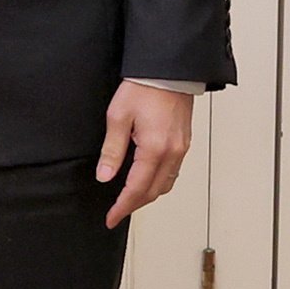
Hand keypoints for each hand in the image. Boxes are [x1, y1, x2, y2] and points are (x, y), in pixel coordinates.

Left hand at [97, 82, 192, 227]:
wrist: (169, 70)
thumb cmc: (145, 87)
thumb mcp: (118, 117)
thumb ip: (112, 150)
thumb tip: (105, 175)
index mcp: (154, 149)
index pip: (136, 189)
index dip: (122, 207)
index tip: (111, 218)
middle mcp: (172, 153)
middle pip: (153, 192)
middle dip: (134, 206)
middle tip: (117, 213)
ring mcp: (181, 149)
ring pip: (166, 185)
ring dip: (148, 196)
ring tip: (130, 200)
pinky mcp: (184, 142)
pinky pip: (173, 172)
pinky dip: (159, 183)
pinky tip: (147, 180)